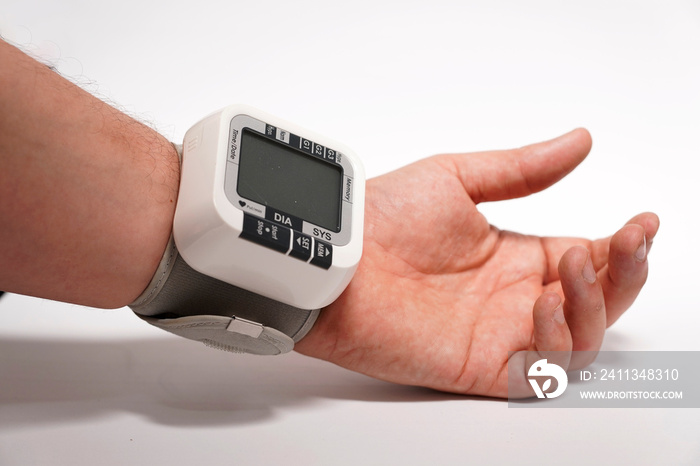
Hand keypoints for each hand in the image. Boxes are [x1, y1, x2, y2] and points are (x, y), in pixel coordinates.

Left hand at [295, 129, 658, 396]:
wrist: (337, 259)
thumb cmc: (383, 217)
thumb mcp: (459, 178)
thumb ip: (523, 170)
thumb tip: (580, 140)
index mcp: (513, 257)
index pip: (586, 257)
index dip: (621, 245)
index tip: (641, 221)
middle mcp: (512, 298)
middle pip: (595, 300)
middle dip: (623, 272)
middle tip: (627, 240)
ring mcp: (498, 334)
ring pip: (579, 338)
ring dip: (595, 302)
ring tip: (574, 264)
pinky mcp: (479, 366)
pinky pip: (541, 371)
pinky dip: (557, 340)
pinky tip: (543, 300)